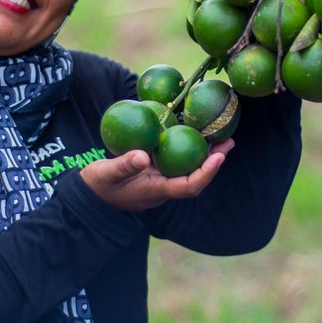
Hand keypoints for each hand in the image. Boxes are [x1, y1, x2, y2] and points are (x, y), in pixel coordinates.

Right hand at [80, 139, 233, 211]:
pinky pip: (176, 156)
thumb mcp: (106, 174)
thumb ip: (124, 166)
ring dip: (205, 151)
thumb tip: (143, 155)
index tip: (218, 158)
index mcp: (157, 190)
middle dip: (214, 160)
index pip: (188, 187)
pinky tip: (192, 127)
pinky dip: (186, 143)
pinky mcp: (156, 169)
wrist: (92, 195)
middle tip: (230, 140)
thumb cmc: (99, 186)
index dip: (205, 174)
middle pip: (196, 175)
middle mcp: (164, 185)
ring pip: (188, 165)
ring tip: (221, 132)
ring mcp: (161, 177)